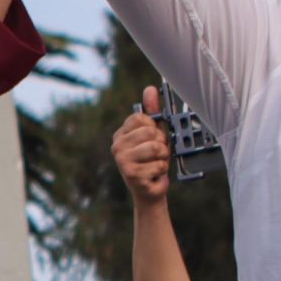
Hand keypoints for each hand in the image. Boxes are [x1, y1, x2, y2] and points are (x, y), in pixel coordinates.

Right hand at [114, 84, 173, 202]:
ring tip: (156, 163)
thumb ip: (152, 112)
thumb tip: (150, 89)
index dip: (153, 127)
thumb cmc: (151, 162)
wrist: (149, 192)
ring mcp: (122, 160)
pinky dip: (162, 170)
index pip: (140, 118)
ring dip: (163, 157)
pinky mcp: (131, 174)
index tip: (153, 137)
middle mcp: (117, 146)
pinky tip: (154, 175)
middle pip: (150, 131)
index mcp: (121, 134)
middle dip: (161, 143)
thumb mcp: (154, 134)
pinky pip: (159, 163)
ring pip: (156, 147)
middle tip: (156, 154)